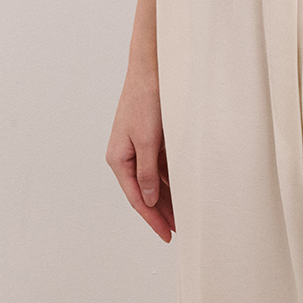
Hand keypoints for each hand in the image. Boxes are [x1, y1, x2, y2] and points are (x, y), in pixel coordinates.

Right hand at [106, 65, 174, 242]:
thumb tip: (147, 198)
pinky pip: (159, 164)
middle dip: (161, 211)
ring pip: (153, 179)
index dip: (152, 218)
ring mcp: (137, 146)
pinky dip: (170, 177)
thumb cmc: (145, 100)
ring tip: (183, 214)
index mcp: (119, 158)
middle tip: (179, 229)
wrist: (151, 68)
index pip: (136, 198)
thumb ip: (147, 172)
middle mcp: (125, 155)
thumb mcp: (147, 140)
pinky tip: (182, 188)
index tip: (167, 234)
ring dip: (167, 196)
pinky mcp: (149, 136)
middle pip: (144, 191)